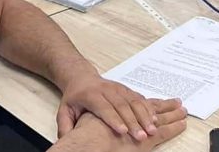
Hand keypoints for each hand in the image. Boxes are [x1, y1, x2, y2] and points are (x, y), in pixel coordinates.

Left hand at [61, 99, 186, 151]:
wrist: (81, 77)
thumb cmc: (74, 97)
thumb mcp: (64, 110)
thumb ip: (65, 126)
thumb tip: (66, 140)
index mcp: (90, 94)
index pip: (103, 107)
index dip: (113, 119)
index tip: (122, 131)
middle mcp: (106, 89)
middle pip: (122, 105)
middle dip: (133, 121)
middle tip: (141, 136)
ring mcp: (118, 88)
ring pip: (133, 101)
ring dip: (144, 115)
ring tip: (152, 129)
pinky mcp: (126, 89)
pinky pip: (138, 97)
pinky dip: (148, 108)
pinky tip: (154, 118)